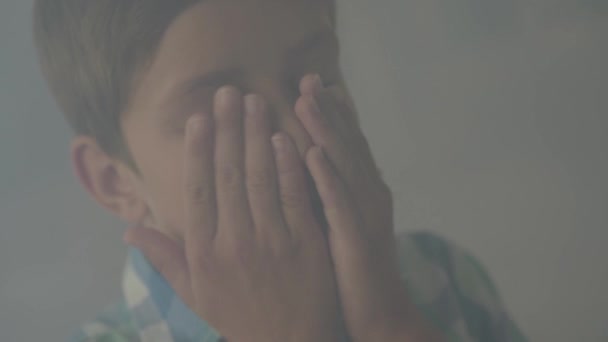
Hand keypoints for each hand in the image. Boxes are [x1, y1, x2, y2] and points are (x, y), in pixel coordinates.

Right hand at [125, 86, 346, 341]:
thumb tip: (130, 230)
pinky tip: (285, 137)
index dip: (198, 151)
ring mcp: (273, 241)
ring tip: (255, 102)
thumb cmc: (239, 316)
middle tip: (228, 92)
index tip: (198, 118)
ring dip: (257, 136)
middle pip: (229, 175)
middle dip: (228, 130)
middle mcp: (235, 242)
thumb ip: (165, 258)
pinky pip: (295, 197)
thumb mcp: (195, 294)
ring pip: (261, 179)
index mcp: (205, 252)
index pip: (198, 190)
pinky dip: (288, 166)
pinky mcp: (306, 244)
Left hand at [296, 74, 444, 341]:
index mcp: (364, 190)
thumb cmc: (353, 269)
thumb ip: (327, 192)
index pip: (348, 143)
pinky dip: (326, 175)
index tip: (313, 83)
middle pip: (347, 144)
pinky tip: (311, 153)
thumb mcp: (341, 222)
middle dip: (328, 109)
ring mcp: (365, 215)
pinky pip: (339, 202)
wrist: (380, 314)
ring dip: (324, 130)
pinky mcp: (356, 238)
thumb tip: (303, 164)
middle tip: (308, 78)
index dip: (333, 111)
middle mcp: (369, 194)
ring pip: (343, 164)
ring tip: (305, 100)